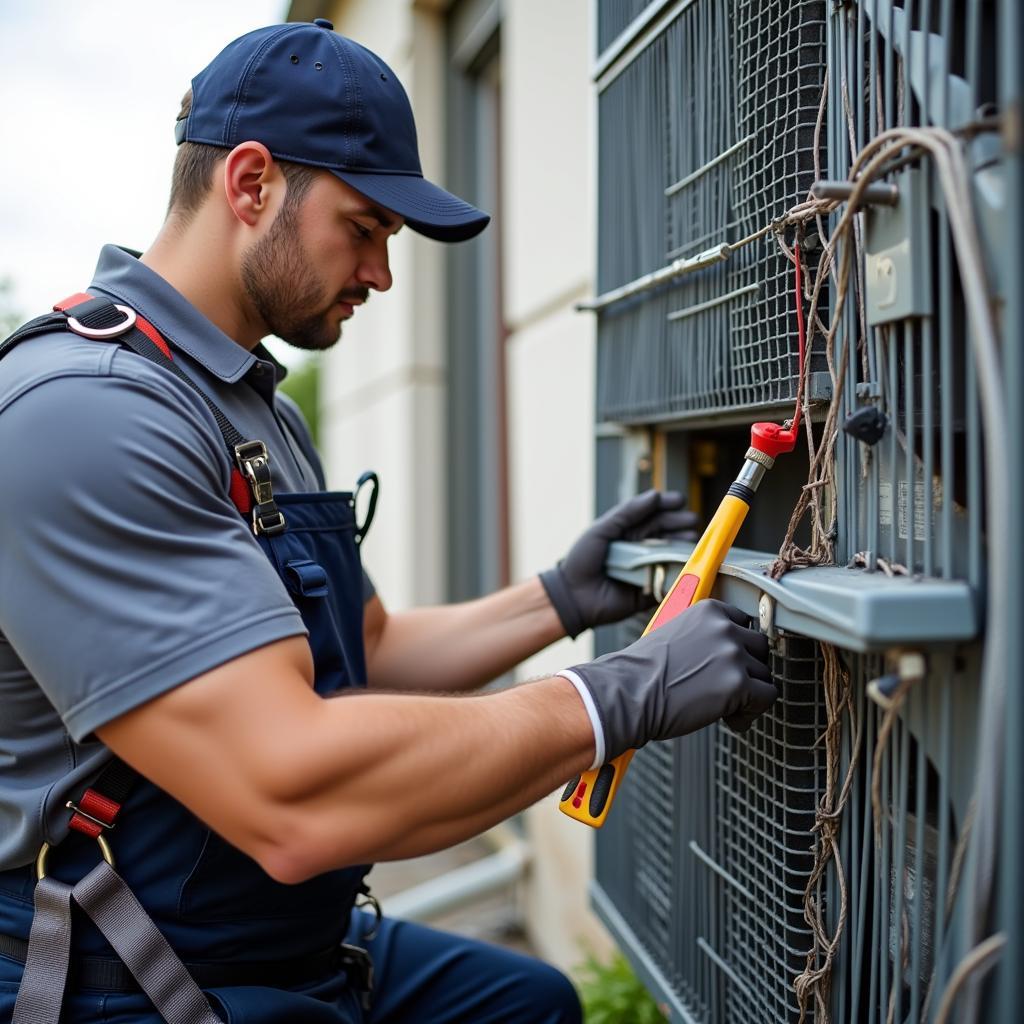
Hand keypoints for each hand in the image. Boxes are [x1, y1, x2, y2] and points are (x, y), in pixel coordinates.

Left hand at [539, 490, 697, 637]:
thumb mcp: (602, 530)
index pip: (655, 515)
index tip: (680, 501)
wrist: (573, 596)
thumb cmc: (583, 559)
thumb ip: (627, 512)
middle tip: (692, 521)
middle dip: (680, 526)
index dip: (668, 506)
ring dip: (684, 547)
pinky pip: (669, 581)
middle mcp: (643, 548)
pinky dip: (680, 573)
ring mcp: (649, 568)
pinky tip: (689, 564)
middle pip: (668, 533)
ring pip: (672, 555)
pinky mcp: (652, 590)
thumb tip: (655, 495)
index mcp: (631, 532)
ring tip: (691, 540)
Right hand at [562, 600, 775, 761]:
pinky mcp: (738, 684)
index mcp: (708, 611)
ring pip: (764, 675)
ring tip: (722, 705)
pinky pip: (767, 698)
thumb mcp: (673, 634)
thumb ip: (702, 635)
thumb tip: (721, 650)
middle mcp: (724, 627)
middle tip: (724, 687)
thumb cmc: (642, 672)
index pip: (745, 623)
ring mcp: (733, 655)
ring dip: (748, 693)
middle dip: (746, 669)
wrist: (628, 693)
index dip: (738, 647)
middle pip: (760, 648)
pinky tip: (729, 718)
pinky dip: (750, 713)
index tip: (728, 662)